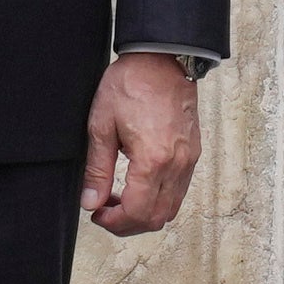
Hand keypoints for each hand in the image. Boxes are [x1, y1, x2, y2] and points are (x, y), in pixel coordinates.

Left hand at [80, 50, 202, 236]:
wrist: (161, 59)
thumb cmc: (131, 84)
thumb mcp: (102, 126)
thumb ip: (96, 170)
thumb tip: (91, 202)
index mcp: (153, 159)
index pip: (137, 212)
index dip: (114, 222)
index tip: (97, 214)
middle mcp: (177, 164)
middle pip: (157, 218)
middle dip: (128, 224)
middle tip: (105, 211)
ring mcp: (189, 160)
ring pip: (171, 209)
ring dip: (144, 213)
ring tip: (120, 198)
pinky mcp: (192, 154)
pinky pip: (179, 191)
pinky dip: (159, 199)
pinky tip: (138, 185)